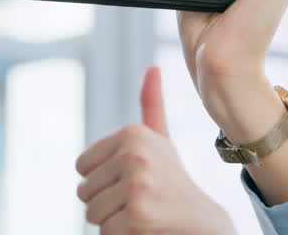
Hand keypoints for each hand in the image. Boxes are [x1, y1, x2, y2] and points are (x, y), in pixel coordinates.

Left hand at [75, 67, 234, 234]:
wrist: (205, 226)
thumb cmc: (175, 184)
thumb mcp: (161, 142)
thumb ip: (151, 105)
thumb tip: (152, 68)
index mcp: (132, 134)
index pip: (81, 167)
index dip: (103, 182)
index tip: (133, 181)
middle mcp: (134, 154)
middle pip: (83, 191)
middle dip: (107, 204)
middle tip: (140, 202)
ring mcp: (137, 184)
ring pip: (92, 214)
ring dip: (114, 222)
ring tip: (144, 215)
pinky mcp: (138, 214)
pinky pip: (105, 232)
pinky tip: (147, 230)